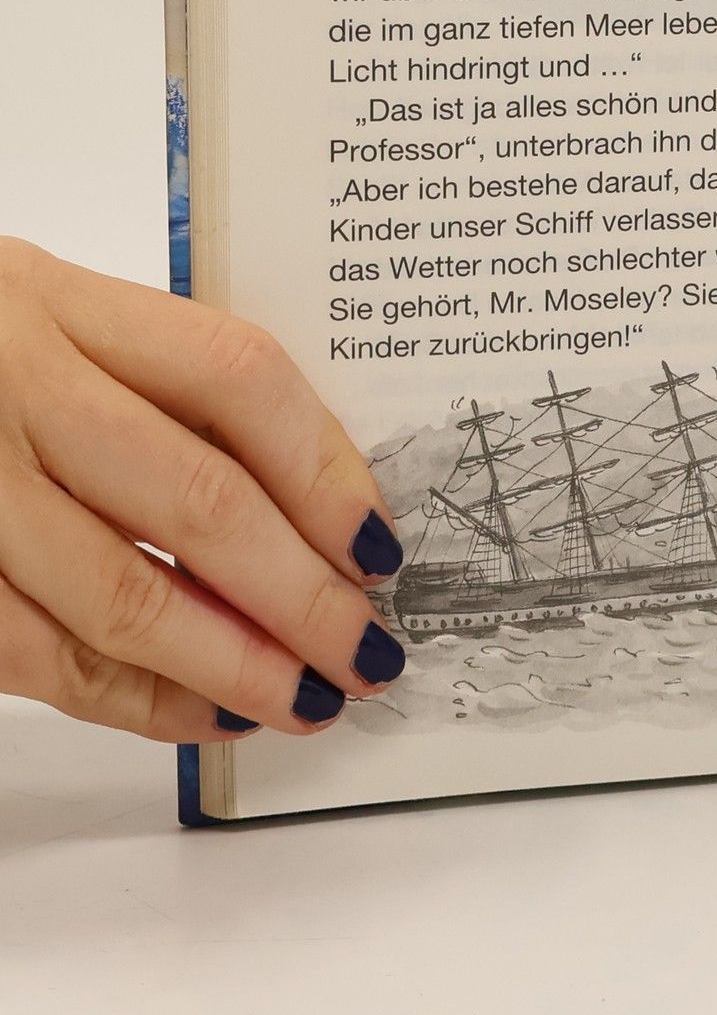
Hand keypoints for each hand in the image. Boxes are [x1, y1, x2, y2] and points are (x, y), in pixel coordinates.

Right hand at [0, 238, 406, 740]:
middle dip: (301, 595)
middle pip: (195, 499)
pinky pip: (34, 657)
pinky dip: (135, 700)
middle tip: (367, 651)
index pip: (235, 380)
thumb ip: (164, 387)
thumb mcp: (54, 318)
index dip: (325, 472)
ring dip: (232, 665)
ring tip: (308, 698)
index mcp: (58, 301)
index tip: (381, 548)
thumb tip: (319, 507)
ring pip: (118, 597)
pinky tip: (208, 713)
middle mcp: (8, 385)